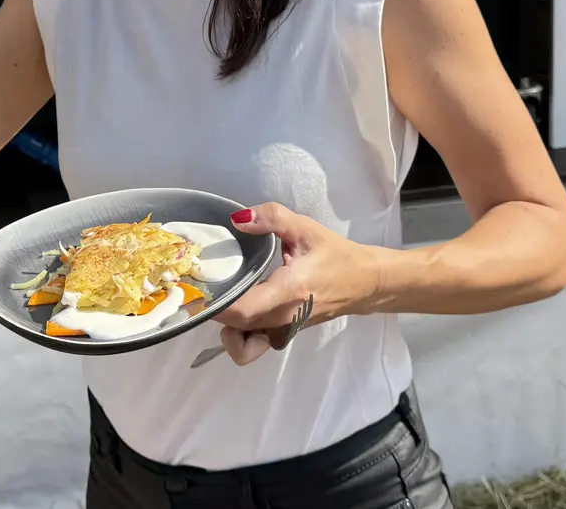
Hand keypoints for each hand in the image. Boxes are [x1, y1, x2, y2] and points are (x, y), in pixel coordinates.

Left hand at [210, 202, 383, 366]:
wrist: (365, 283)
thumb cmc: (335, 255)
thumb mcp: (305, 229)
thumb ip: (272, 218)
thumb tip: (238, 219)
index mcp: (287, 292)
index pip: (242, 312)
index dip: (216, 304)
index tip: (200, 286)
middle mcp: (283, 318)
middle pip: (236, 329)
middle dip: (213, 312)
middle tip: (203, 286)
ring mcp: (284, 331)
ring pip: (245, 347)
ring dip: (228, 331)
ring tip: (224, 302)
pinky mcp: (285, 334)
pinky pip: (255, 343)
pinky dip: (242, 335)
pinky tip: (241, 308)